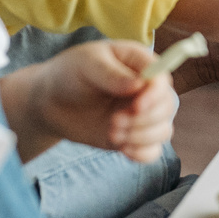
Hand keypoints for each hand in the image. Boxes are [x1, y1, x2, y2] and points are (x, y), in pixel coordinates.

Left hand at [23, 40, 174, 163]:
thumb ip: (111, 74)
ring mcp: (142, 114)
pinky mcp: (133, 136)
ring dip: (141, 137)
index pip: (162, 79)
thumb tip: (139, 84)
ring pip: (163, 130)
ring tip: (112, 133)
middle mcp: (146, 89)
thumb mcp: (86, 63)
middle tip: (114, 121)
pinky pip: (152, 151)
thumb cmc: (70, 73)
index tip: (136, 106)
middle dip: (144, 119)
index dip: (155, 94)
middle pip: (167, 106)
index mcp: (139, 63)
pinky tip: (123, 150)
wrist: (51, 101)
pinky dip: (142, 154)